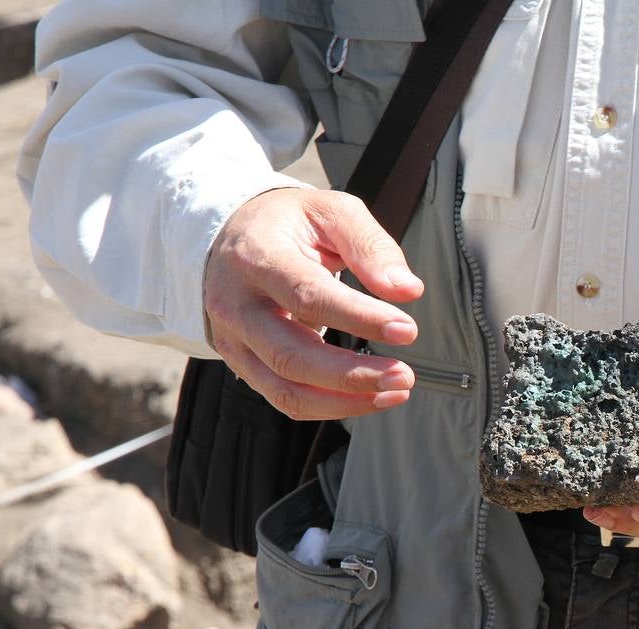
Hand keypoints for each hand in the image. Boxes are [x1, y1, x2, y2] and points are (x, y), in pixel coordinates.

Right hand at [202, 188, 424, 419]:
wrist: (231, 235)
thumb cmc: (289, 223)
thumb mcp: (331, 211)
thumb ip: (370, 247)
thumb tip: (408, 290)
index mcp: (257, 257)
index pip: (308, 296)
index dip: (360, 318)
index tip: (407, 330)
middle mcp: (236, 305)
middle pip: (291, 356)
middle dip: (352, 375)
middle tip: (405, 375)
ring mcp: (234, 340)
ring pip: (286, 389)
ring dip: (345, 401)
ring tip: (395, 392)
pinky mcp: (242, 363)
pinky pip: (285, 399)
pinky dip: (330, 406)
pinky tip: (370, 397)